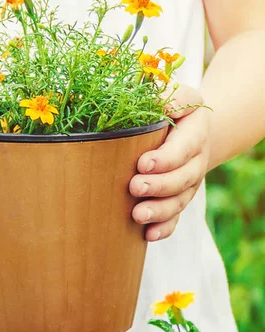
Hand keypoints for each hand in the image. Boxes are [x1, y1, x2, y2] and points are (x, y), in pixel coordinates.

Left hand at [130, 84, 209, 241]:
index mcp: (195, 133)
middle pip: (183, 179)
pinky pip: (175, 219)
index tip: (143, 164)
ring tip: (138, 215)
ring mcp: (188, 184)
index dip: (166, 159)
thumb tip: (156, 102)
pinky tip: (149, 235)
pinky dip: (163, 228)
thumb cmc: (173, 111)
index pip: (184, 148)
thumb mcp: (177, 96)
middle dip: (159, 186)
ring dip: (159, 211)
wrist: (190, 133)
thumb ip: (169, 98)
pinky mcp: (178, 200)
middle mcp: (195, 162)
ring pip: (179, 202)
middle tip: (135, 187)